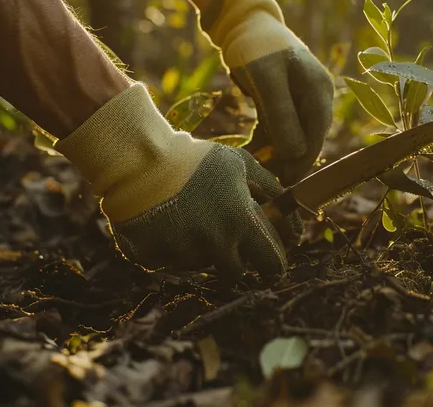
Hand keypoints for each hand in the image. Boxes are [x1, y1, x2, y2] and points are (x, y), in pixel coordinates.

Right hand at [55, 83, 301, 278]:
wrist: (138, 159)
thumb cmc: (197, 159)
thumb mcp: (241, 164)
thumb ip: (271, 188)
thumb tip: (294, 208)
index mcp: (240, 223)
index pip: (270, 263)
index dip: (275, 266)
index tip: (272, 266)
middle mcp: (213, 245)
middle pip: (235, 273)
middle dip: (236, 260)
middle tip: (228, 241)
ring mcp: (180, 255)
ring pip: (201, 266)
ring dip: (202, 251)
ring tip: (190, 219)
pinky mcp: (151, 259)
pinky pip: (169, 263)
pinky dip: (171, 249)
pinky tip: (166, 224)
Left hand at [203, 0, 333, 184]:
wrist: (241, 23)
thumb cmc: (255, 45)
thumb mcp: (267, 78)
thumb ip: (282, 114)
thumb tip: (296, 154)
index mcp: (318, 89)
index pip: (316, 134)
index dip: (303, 161)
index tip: (287, 183)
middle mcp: (314, 97)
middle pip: (306, 139)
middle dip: (288, 163)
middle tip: (269, 185)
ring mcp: (299, 101)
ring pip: (290, 138)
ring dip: (274, 156)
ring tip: (256, 173)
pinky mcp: (281, 104)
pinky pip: (277, 131)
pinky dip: (265, 144)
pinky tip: (250, 156)